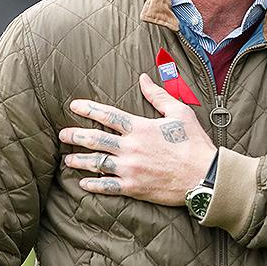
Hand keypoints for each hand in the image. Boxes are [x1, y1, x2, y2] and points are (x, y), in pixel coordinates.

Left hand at [60, 73, 216, 205]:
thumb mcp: (180, 113)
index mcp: (140, 128)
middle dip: (76, 136)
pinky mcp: (134, 187)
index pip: (108, 116)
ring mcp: (130, 169)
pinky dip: (93, 185)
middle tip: (62, 135)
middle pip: (95, 139)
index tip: (74, 106)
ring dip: (80, 161)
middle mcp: (130, 148)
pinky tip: (83, 183)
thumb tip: (143, 78)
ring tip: (68, 159)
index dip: (88, 109)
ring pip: (97, 163)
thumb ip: (158, 96)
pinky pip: (107, 186)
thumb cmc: (194, 143)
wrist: (203, 176)